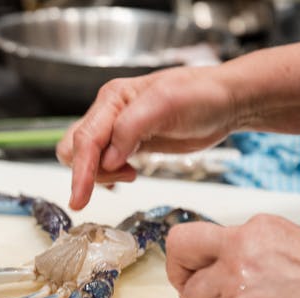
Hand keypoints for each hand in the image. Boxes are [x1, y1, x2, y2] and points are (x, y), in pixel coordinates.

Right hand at [57, 66, 236, 209]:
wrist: (225, 102)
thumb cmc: (202, 96)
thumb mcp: (167, 103)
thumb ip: (131, 128)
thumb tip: (107, 159)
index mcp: (113, 98)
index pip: (85, 139)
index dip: (81, 171)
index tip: (79, 200)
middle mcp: (108, 112)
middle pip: (75, 149)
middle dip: (89, 172)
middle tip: (127, 176)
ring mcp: (116, 128)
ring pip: (85, 158)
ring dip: (100, 174)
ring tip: (132, 173)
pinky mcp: (127, 143)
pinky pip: (101, 162)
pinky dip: (107, 175)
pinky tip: (129, 174)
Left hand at [165, 214, 299, 297]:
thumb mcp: (291, 247)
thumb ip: (253, 253)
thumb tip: (227, 270)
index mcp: (255, 229)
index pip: (192, 235)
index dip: (184, 259)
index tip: (190, 273)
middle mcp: (240, 247)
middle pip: (180, 257)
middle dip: (185, 283)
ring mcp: (236, 278)